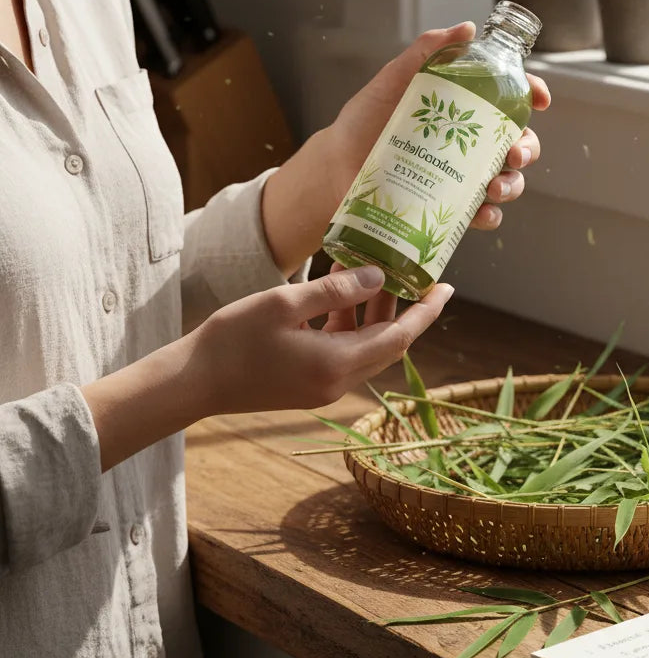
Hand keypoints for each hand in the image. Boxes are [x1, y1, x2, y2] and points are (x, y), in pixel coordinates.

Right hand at [190, 265, 452, 414]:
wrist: (193, 382)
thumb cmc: (232, 339)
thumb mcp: (284, 303)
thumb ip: (335, 290)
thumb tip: (377, 276)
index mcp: (338, 364)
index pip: (399, 337)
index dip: (425, 311)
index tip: (446, 287)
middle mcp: (338, 382)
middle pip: (387, 343)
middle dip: (401, 307)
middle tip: (407, 270)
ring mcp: (324, 387)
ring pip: (365, 346)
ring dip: (370, 313)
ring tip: (365, 270)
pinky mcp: (309, 385)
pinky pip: (344, 353)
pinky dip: (347, 324)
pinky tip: (336, 294)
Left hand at [323, 23, 551, 228]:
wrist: (336, 166)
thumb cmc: (365, 121)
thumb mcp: (395, 78)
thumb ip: (427, 51)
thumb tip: (466, 29)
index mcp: (465, 109)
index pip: (510, 99)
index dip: (531, 94)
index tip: (539, 99)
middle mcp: (470, 144)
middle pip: (518, 145)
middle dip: (527, 149)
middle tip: (513, 154)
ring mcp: (461, 177)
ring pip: (507, 182)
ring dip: (512, 185)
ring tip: (494, 186)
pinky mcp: (449, 207)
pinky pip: (481, 215)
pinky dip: (489, 215)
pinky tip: (482, 212)